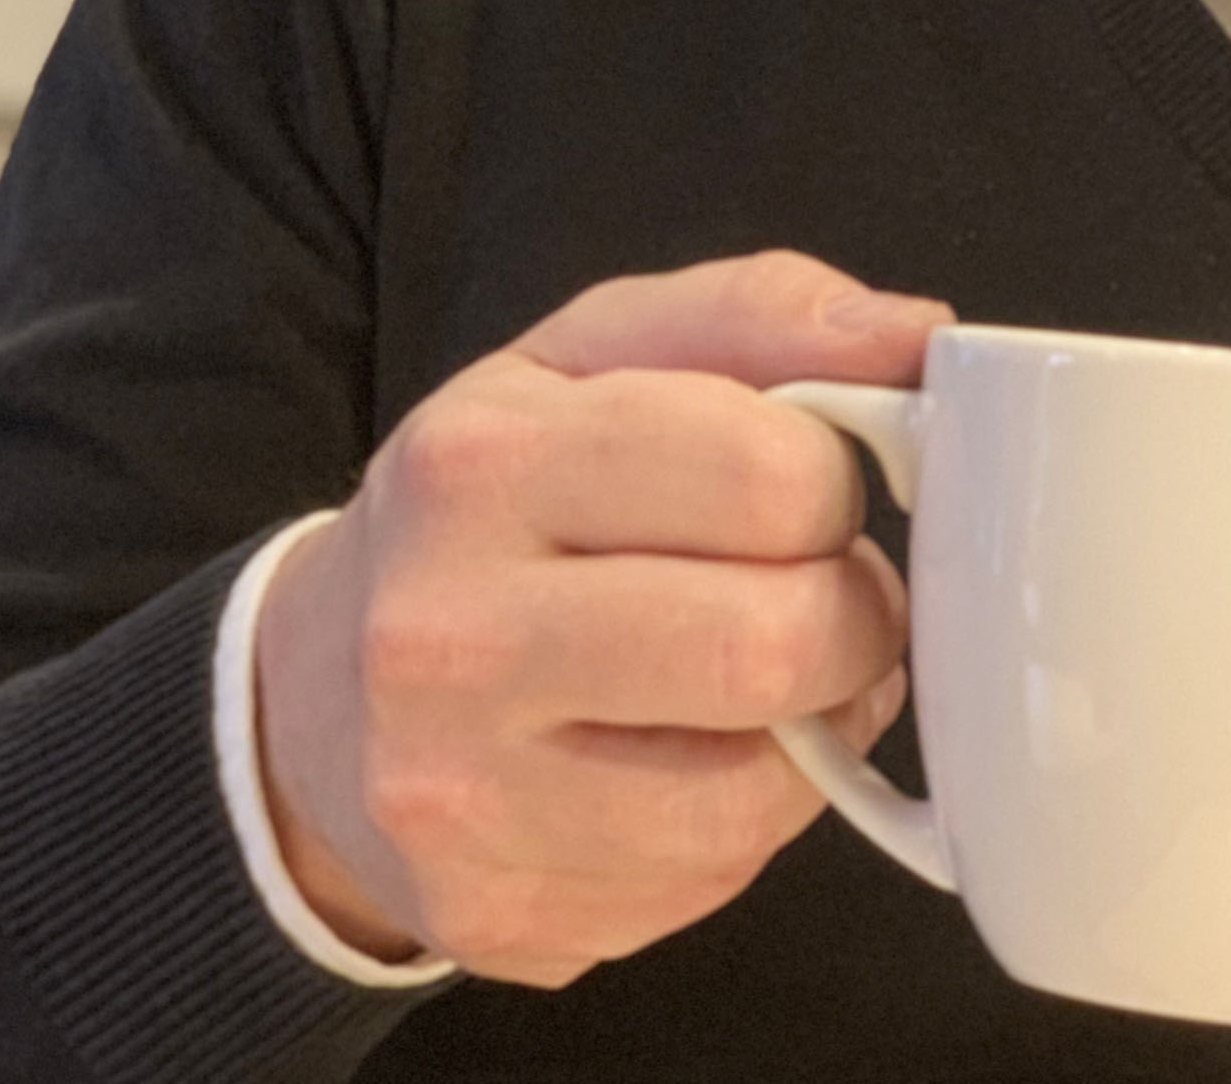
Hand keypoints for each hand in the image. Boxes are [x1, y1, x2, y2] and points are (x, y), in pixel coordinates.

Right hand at [254, 250, 944, 986]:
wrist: (313, 693)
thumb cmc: (486, 507)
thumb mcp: (585, 360)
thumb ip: (753, 315)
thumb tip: (917, 337)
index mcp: (477, 461)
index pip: (769, 473)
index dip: (827, 484)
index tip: (799, 494)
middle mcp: (446, 633)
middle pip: (776, 644)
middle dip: (848, 620)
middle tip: (816, 598)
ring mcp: (463, 795)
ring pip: (757, 793)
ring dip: (806, 735)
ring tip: (758, 682)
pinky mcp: (497, 915)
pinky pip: (709, 886)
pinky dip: (739, 825)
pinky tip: (688, 763)